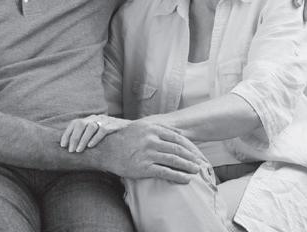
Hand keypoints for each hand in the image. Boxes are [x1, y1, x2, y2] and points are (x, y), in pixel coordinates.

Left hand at [60, 114, 130, 152]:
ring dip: (82, 139)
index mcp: (90, 119)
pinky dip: (95, 138)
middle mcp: (96, 117)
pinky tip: (91, 146)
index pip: (74, 123)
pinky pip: (102, 130)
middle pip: (80, 124)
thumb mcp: (97, 134)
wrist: (133, 131)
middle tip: (71, 151)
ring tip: (79, 150)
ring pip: (90, 127)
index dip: (67, 134)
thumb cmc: (112, 137)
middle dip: (74, 138)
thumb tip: (72, 148)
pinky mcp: (114, 125)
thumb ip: (87, 137)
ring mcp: (105, 120)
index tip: (63, 145)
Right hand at [95, 121, 209, 183]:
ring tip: (196, 171)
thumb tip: (179, 133)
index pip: (178, 138)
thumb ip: (160, 129)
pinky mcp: (143, 167)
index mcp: (153, 129)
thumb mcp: (142, 127)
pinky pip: (165, 172)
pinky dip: (178, 176)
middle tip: (200, 163)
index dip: (190, 147)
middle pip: (178, 149)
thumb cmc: (124, 139)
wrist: (105, 150)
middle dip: (192, 157)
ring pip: (174, 160)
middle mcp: (151, 140)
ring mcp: (148, 154)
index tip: (197, 153)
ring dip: (188, 167)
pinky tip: (186, 180)